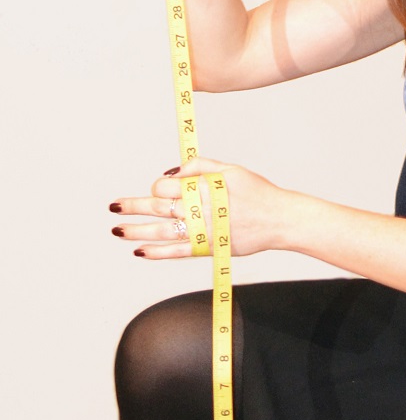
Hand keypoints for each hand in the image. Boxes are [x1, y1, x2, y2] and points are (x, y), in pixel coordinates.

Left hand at [110, 159, 290, 259]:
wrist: (279, 219)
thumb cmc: (257, 192)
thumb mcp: (231, 169)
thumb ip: (200, 165)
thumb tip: (171, 171)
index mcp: (203, 186)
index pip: (166, 186)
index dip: (157, 186)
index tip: (159, 189)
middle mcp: (199, 209)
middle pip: (157, 207)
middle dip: (132, 207)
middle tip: (113, 207)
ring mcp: (202, 231)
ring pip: (160, 232)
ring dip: (136, 231)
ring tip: (117, 231)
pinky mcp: (207, 248)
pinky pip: (175, 252)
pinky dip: (156, 253)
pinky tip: (140, 252)